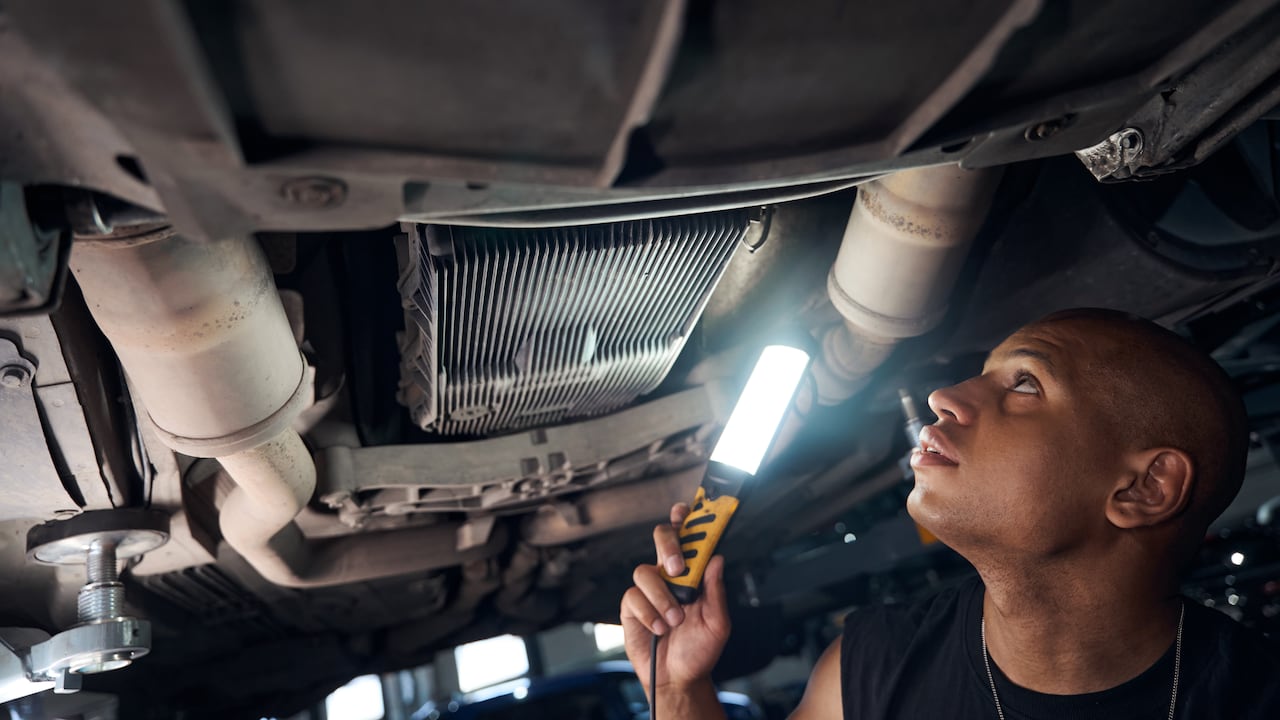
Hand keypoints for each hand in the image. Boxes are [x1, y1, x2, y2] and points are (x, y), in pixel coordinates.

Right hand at [620, 502, 730, 694]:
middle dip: (668, 546)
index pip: (686, 537)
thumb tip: (717, 559)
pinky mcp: (631, 607)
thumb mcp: (717, 623)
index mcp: (691, 574)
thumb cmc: (699, 649)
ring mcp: (648, 590)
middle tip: (677, 567)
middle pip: (660, 538)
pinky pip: (633, 597)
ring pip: (644, 571)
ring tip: (674, 619)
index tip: (685, 511)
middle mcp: (667, 575)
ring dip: (661, 596)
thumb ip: (716, 591)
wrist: (678, 678)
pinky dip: (648, 613)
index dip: (684, 519)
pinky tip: (659, 628)